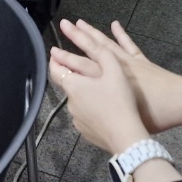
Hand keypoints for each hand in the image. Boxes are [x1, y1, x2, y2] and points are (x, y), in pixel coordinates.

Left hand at [50, 21, 151, 155]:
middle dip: (72, 75)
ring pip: (76, 101)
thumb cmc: (119, 100)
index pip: (55, 69)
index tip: (55, 52)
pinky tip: (103, 109)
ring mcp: (76, 119)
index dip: (55, 59)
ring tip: (98, 91)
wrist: (126, 136)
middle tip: (82, 69)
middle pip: (67, 85)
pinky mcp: (84, 132)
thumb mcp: (115, 70)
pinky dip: (89, 109)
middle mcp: (70, 102)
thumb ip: (101, 54)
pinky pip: (84, 116)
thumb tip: (87, 45)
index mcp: (74, 85)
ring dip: (82, 94)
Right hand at [52, 19, 181, 134]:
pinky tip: (114, 24)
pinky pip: (128, 45)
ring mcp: (129, 62)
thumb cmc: (153, 116)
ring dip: (92, 32)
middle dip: (75, 39)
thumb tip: (87, 114)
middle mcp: (115, 69)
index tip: (53, 53)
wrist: (180, 101)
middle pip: (90, 51)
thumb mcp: (123, 118)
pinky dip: (121, 34)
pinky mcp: (142, 60)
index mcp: (107, 83)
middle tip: (62, 26)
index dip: (65, 61)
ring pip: (106, 43)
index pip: (80, 69)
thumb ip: (103, 115)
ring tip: (78, 22)